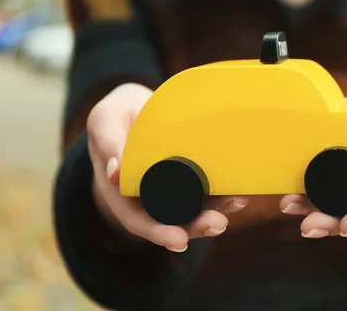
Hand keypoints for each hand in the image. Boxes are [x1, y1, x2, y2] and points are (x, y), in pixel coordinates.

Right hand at [88, 83, 248, 251]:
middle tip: (218, 223)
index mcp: (123, 193)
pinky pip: (208, 188)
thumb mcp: (105, 121)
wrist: (135, 105)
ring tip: (237, 202)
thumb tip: (115, 172)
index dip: (159, 233)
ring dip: (218, 210)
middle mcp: (150, 197)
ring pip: (195, 207)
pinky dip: (225, 192)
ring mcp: (173, 188)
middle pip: (174, 220)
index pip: (140, 221)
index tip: (178, 240)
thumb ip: (108, 141)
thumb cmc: (115, 115)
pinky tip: (241, 190)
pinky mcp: (192, 173)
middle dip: (197, 226)